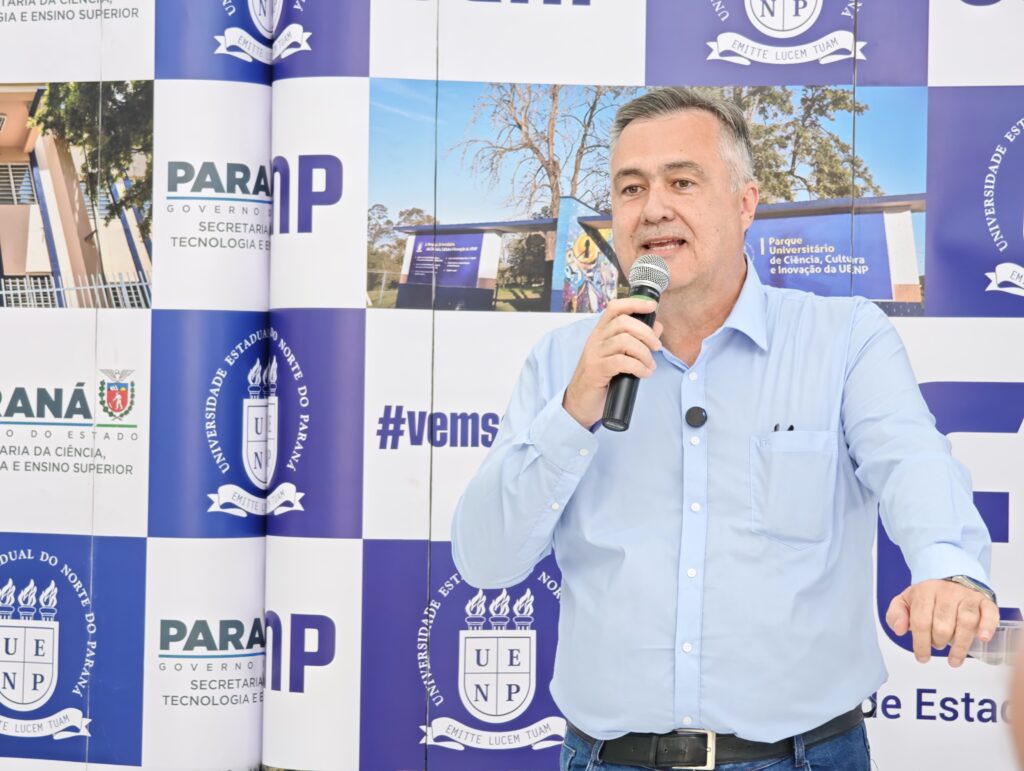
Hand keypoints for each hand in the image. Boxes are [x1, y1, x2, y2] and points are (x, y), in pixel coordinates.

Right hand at [562, 298, 663, 428]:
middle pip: (623, 322)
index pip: (615, 308)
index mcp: (601, 332)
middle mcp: (596, 339)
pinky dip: (638, 367)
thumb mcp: (619, 356)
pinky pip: (621, 362)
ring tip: (649, 365)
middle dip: (646, 333)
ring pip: (624, 342)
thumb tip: (657, 327)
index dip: (634, 303)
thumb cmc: (601, 378)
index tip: (652, 307)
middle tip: (656, 347)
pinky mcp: (596, 370)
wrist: (580, 401)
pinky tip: (644, 373)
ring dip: (644, 353)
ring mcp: (594, 354)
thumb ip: (637, 340)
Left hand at [885, 579, 998, 666]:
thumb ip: (895, 615)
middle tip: (937, 647)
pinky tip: (983, 639)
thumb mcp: (904, 602)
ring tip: (954, 659)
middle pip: (943, 624)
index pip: (921, 621)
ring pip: (966, 622)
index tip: (922, 657)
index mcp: (925, 591)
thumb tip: (899, 630)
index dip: (920, 643)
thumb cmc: (927, 597)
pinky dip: (988, 627)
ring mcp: (967, 596)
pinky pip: (989, 613)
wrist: (950, 578)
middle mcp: (947, 592)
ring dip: (960, 645)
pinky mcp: (984, 601)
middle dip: (938, 642)